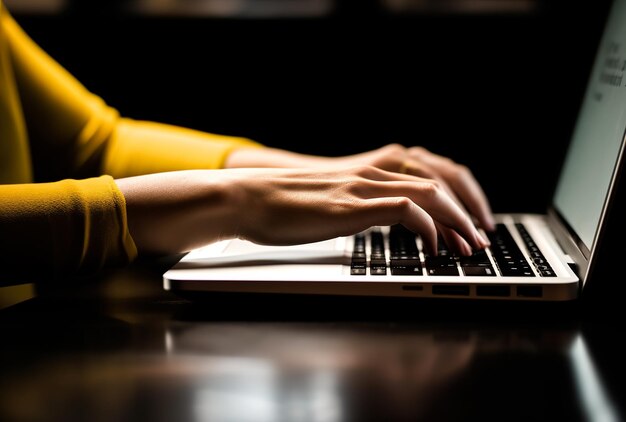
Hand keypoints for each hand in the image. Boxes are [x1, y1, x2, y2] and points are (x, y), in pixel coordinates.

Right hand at [226, 143, 494, 251]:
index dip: (458, 199)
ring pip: (430, 194)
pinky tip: (431, 249)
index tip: (469, 225)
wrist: (248, 199)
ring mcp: (363, 186)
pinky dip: (428, 230)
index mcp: (368, 171)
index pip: (429, 176)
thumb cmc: (282, 206)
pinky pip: (406, 210)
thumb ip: (357, 206)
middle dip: (468, 212)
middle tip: (481, 240)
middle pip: (439, 181)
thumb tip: (378, 222)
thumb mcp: (330, 202)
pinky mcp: (353, 205)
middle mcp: (372, 173)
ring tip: (469, 248)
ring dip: (457, 222)